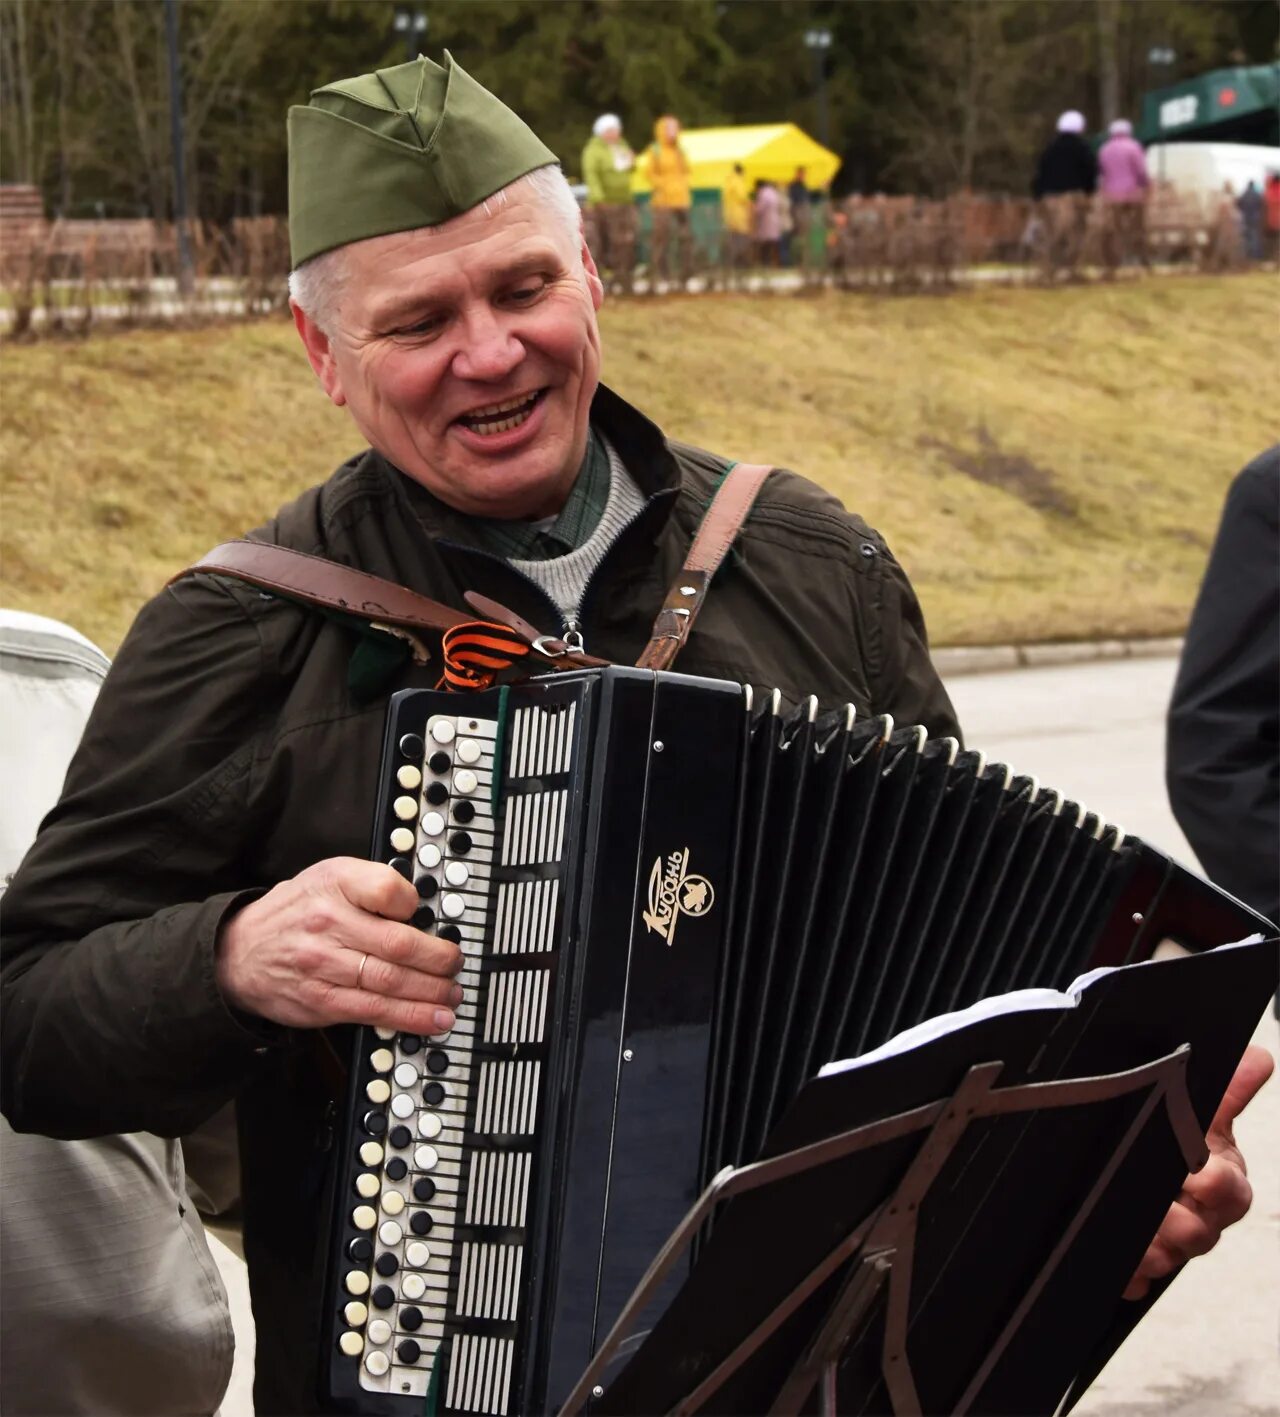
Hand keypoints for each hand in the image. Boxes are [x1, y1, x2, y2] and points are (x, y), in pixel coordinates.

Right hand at [216, 857, 463, 1034]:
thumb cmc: (297, 912)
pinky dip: (409, 1017)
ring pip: (389, 981)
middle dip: (438, 959)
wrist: (239, 952)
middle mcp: (326, 922)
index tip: (430, 915)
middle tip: (455, 965)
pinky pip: (372, 1011)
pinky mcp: (320, 1001)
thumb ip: (374, 885)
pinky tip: (432, 1019)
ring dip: (431, 992)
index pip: (386, 889)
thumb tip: (422, 909)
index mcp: (333, 883)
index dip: (415, 904)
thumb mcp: (330, 876)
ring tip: (452, 996)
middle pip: (397, 943)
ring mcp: (322, 965)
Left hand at [1123, 1043, 1273, 1299]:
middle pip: (1199, 1232)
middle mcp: (1198, 1217)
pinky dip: (1124, 1270)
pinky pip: (1132, 1277)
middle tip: (1163, 1211)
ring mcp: (1168, 1244)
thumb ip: (1226, 1089)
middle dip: (1179, 1222)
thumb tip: (1259, 1058)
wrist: (1135, 1163)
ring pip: (1164, 1257)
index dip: (1217, 1184)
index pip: (1230, 1192)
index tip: (1201, 1174)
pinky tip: (1113, 1259)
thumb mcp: (1201, 1112)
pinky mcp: (1136, 1264)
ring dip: (1148, 1246)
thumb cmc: (1179, 1141)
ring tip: (1132, 1233)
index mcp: (1219, 1181)